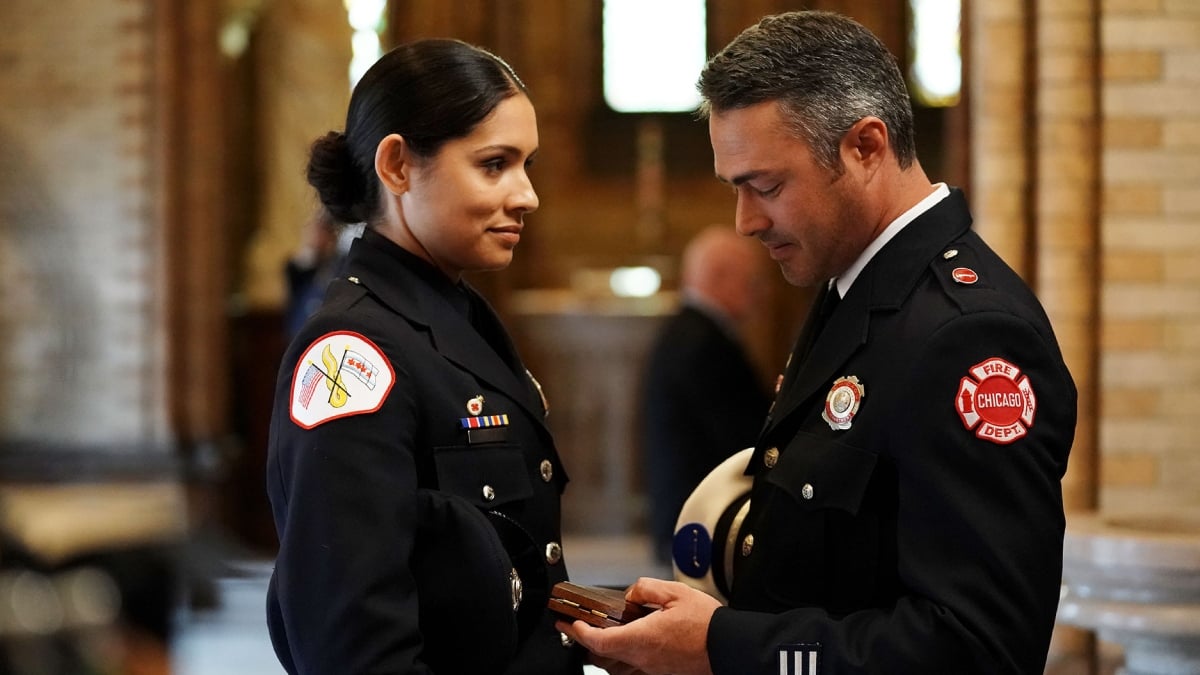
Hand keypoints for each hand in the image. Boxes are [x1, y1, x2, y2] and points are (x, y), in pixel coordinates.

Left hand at [557, 577, 720, 674]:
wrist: (730, 647)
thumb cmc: (708, 625)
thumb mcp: (676, 592)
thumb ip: (646, 588)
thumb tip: (631, 593)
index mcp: (642, 638)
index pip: (598, 640)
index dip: (578, 631)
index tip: (570, 622)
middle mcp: (643, 660)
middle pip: (601, 657)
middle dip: (586, 642)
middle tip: (577, 627)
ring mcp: (652, 670)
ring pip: (615, 667)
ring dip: (603, 652)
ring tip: (598, 634)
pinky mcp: (661, 673)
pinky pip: (632, 670)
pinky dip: (621, 659)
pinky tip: (625, 646)